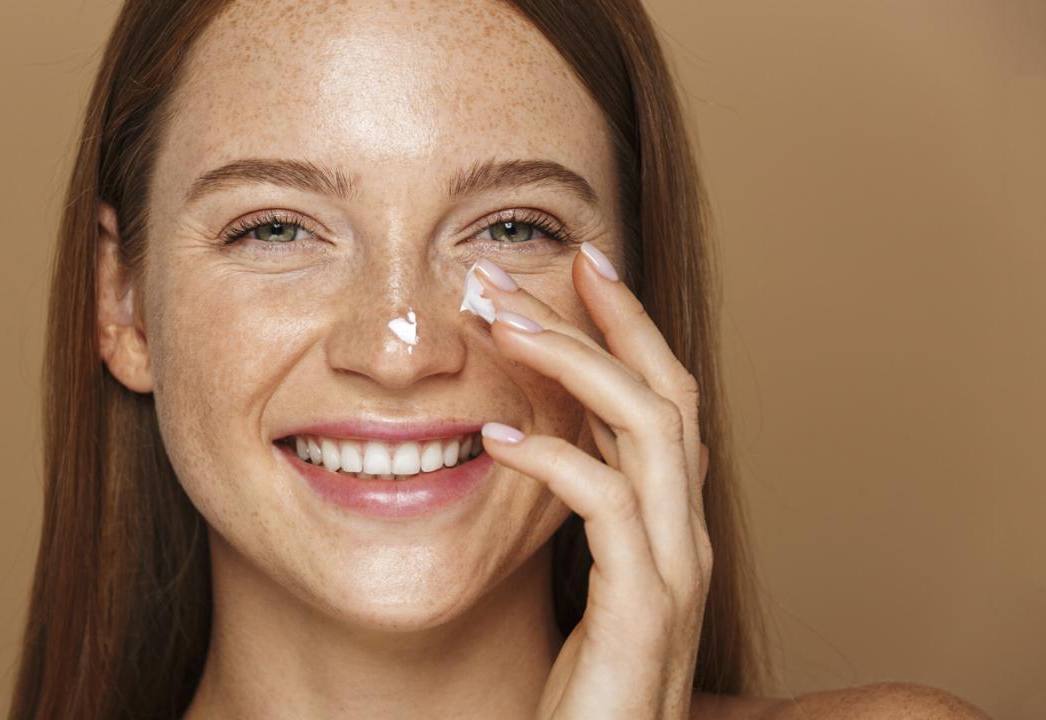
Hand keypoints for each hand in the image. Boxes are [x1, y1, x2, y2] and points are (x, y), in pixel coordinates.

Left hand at [471, 245, 711, 719]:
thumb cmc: (576, 691)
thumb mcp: (580, 583)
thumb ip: (575, 512)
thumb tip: (529, 436)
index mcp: (668, 525)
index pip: (664, 397)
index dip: (628, 325)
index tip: (580, 262)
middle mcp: (685, 538)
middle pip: (668, 393)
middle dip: (602, 320)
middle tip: (530, 265)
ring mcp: (674, 574)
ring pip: (649, 430)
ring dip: (574, 365)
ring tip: (499, 322)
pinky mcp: (645, 612)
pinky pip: (608, 508)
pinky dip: (554, 459)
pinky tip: (496, 438)